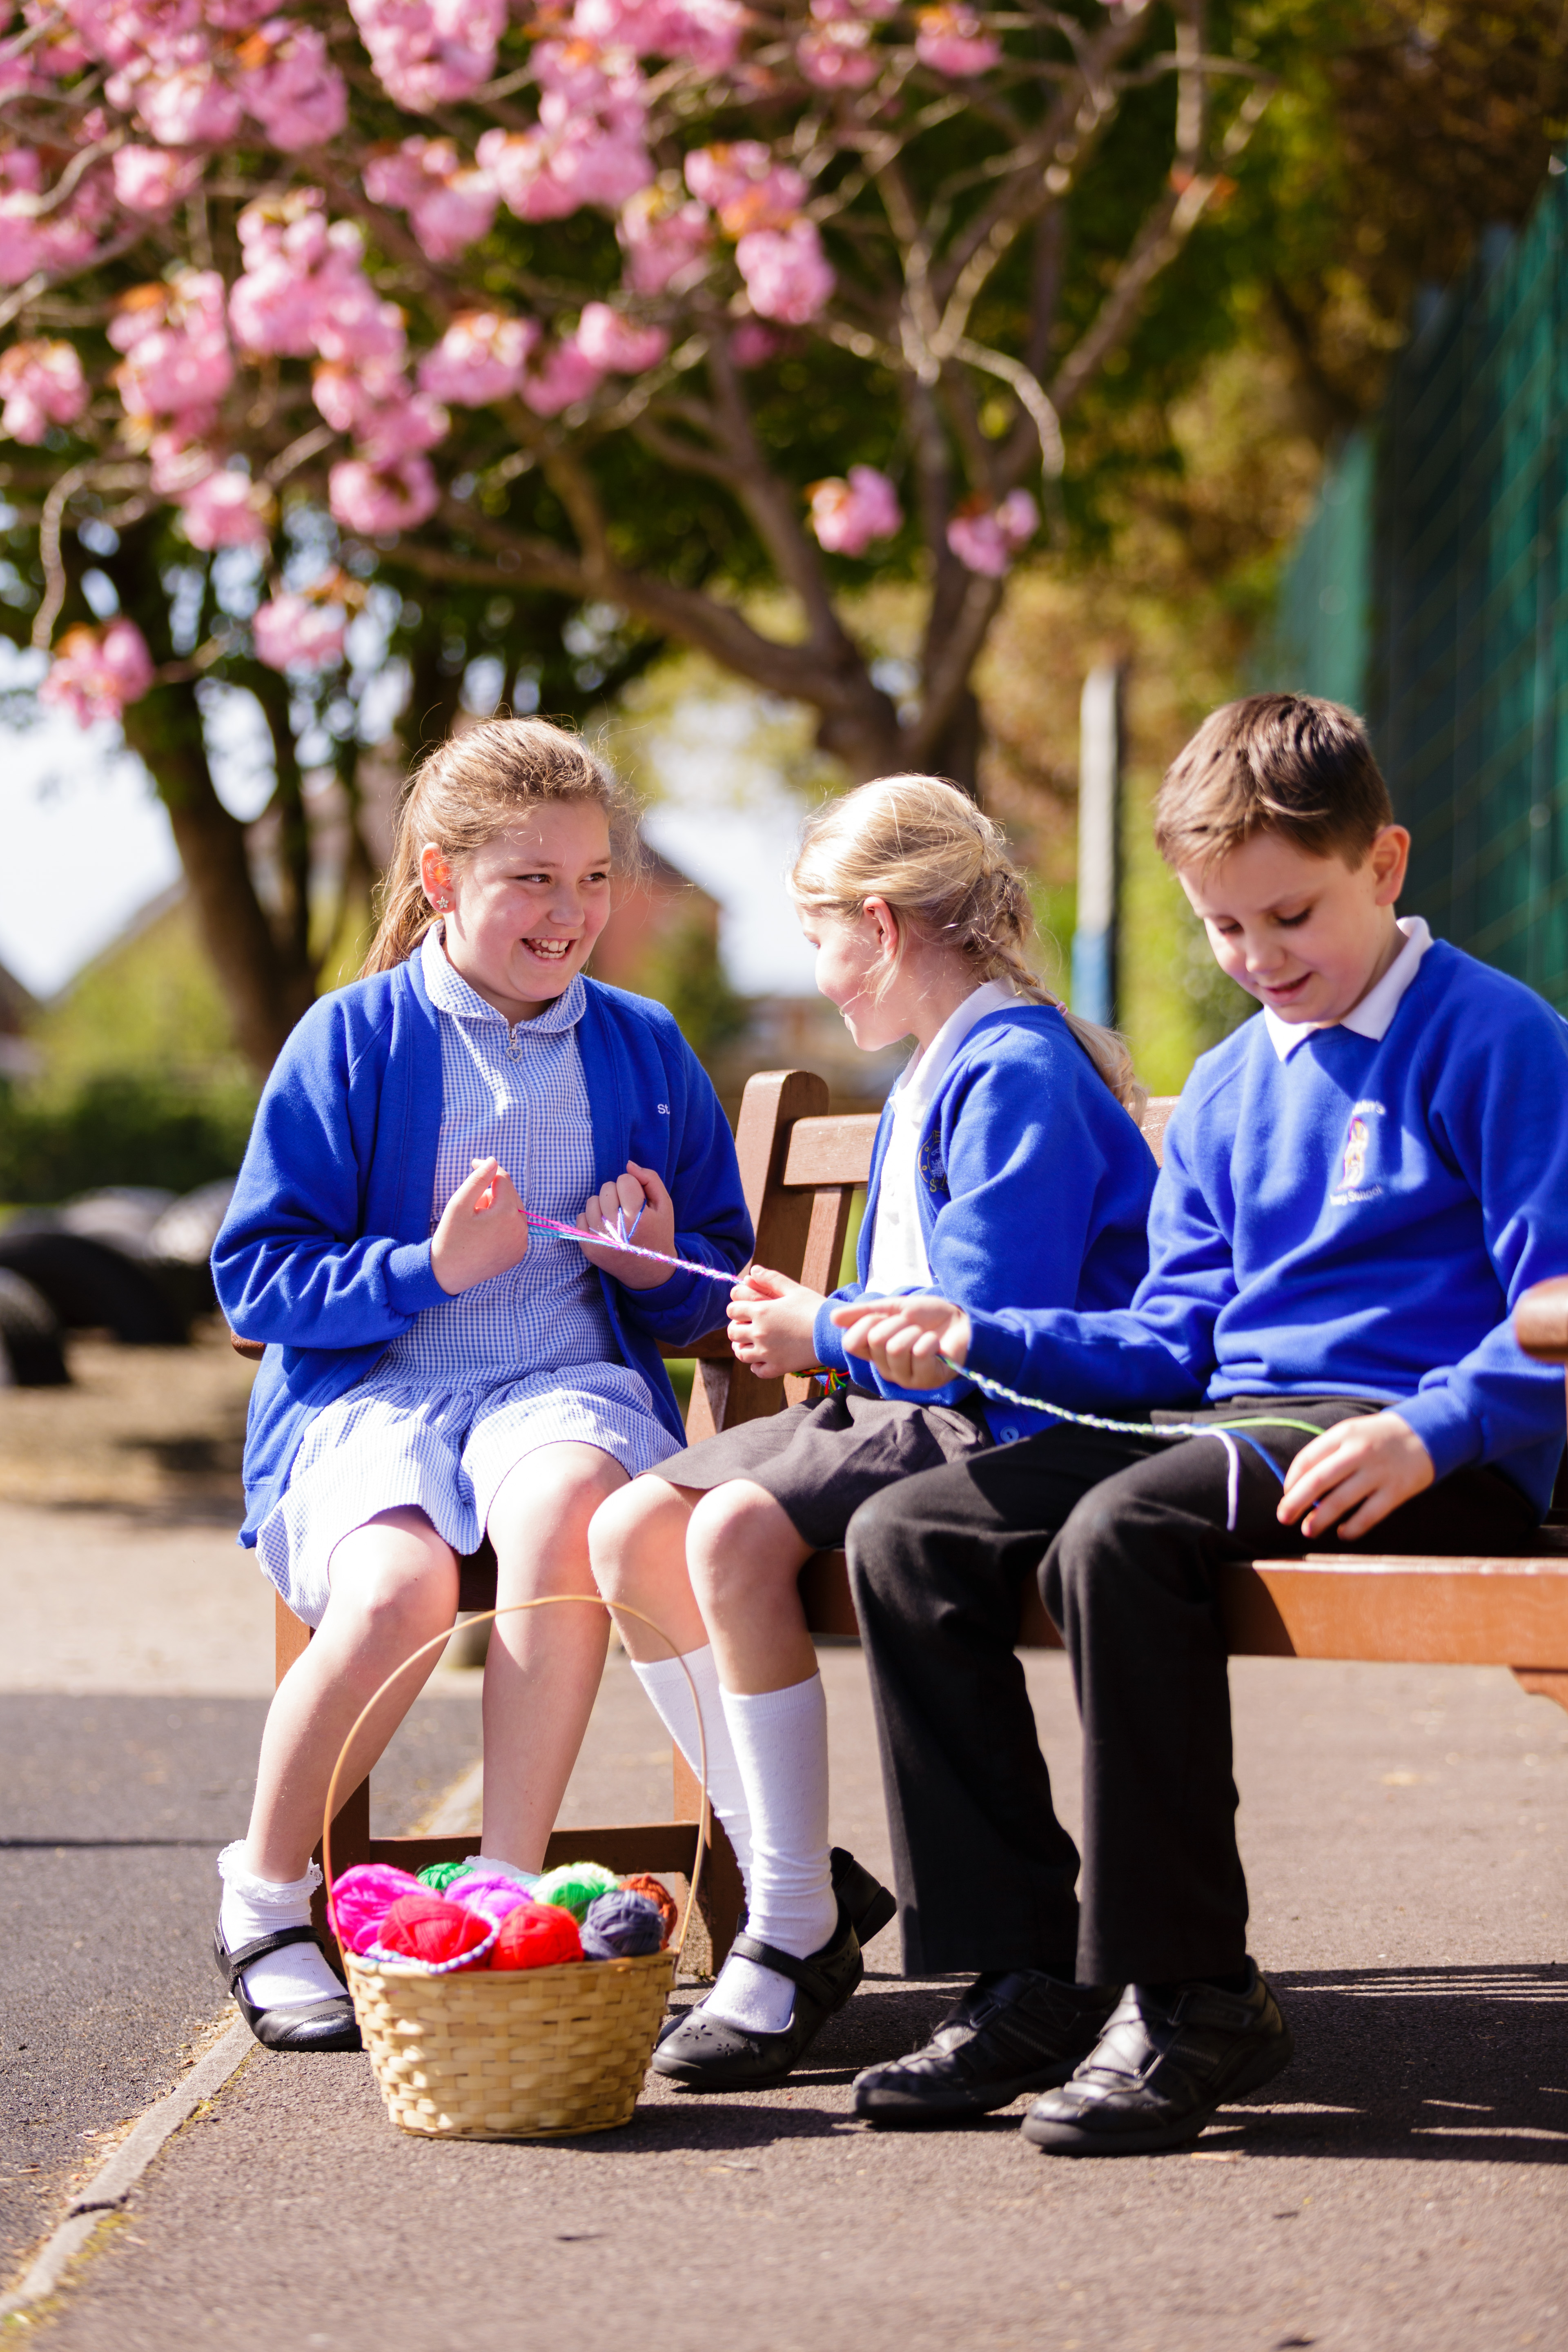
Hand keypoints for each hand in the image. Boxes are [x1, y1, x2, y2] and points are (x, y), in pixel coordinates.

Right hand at [431, 1158, 528, 1294]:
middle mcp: (521, 1229)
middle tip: (471, 1207)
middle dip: (491, 1194)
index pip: (503, 1180)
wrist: (448, 1274)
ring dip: (496, 1209)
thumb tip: (493, 1161)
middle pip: (510, 1195)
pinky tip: (483, 1234)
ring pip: (513, 1211)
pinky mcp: (519, 1253)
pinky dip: (501, 1224)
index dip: (487, 1170)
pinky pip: (514, 1228)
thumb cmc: (451, 1237)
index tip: (472, 1164)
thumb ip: (478, 1179)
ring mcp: (522, 1243)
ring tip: (476, 1222)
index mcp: (507, 1215)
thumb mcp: (459, 1204)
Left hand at [575, 1161, 675, 1290]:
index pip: (624, 1180)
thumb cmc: (658, 1232)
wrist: (648, 1270)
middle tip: (627, 1209)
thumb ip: (650, 1179)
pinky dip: (592, 1218)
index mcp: (639, 1218)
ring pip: (592, 1201)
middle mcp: (617, 1229)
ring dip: (603, 1204)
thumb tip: (628, 1165)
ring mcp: (600, 1239)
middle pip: (606, 1188)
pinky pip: (581, 1217)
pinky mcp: (588, 1247)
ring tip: (616, 1217)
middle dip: (617, 1193)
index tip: (638, 1199)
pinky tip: (606, 1227)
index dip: (632, 1186)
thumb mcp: (665, 1205)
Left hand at [727, 1266, 824, 1378]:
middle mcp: (759, 1333)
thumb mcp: (795, 1289)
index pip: (732, 1310)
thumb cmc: (816, 1308)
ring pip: (741, 1353)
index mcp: (761, 1311)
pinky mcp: (777, 1367)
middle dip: (737, 1327)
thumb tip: (753, 1270)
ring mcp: (767, 1353)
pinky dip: (756, 1365)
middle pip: (732, 1332)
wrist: (834, 1333)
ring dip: (743, 1347)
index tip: (745, 1309)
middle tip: (747, 1326)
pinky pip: (757, 1370)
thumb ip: (772, 1279)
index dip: (737, 1308)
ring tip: (752, 1343)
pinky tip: (763, 1358)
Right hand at [829, 1295, 970, 1390]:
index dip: (866, 1323)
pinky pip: (919, 1353)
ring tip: (925, 1335)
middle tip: (912, 1325)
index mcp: (874, 1352)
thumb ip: (864, 1313)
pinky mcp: (927, 1381)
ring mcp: (905, 1377)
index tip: (884, 1316)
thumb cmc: (928, 1317)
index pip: (851, 1342)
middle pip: (876, 1340)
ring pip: (896, 1348)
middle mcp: (886, 1368)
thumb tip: (833, 1317)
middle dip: (897, 1323)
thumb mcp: (894, 1307)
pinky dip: (930, 1341)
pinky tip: (937, 1345)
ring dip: (915, 1332)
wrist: (961, 1322)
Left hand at [1276, 1411, 1434, 1540]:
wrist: (1427, 1433)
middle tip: (1283, 1518)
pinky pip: (1370, 1514)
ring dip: (1320, 1519)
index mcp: (1343, 1434)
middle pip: (1318, 1480)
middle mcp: (1359, 1452)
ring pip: (1341, 1500)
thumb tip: (1299, 1485)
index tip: (1286, 1494)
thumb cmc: (1379, 1437)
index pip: (1307, 1459)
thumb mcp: (1352, 1432)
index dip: (1291, 1480)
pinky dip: (1353, 1527)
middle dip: (1296, 1501)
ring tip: (1308, 1530)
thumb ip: (1327, 1453)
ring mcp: (1378, 1472)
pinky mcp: (1397, 1490)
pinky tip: (1343, 1533)